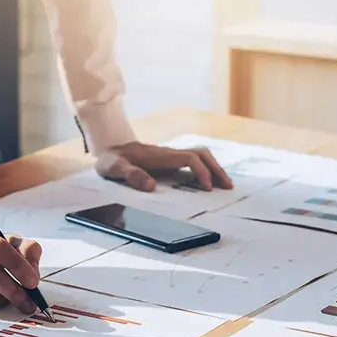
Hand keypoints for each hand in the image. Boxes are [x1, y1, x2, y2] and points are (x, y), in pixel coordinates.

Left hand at [95, 142, 232, 191]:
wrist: (108, 149)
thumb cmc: (111, 160)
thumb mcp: (115, 168)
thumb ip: (131, 175)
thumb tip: (151, 186)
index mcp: (160, 156)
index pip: (189, 158)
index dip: (201, 171)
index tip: (206, 188)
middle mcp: (169, 154)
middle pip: (201, 154)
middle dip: (216, 169)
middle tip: (227, 186)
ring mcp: (170, 156)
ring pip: (200, 156)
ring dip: (214, 168)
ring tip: (225, 185)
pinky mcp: (169, 161)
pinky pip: (193, 162)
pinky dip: (205, 170)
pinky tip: (210, 183)